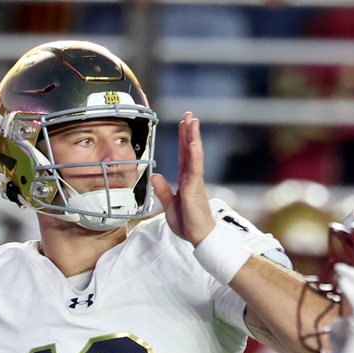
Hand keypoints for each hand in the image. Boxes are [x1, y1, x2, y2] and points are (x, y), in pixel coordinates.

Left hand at [151, 112, 215, 246]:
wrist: (198, 236)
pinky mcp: (195, 189)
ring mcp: (194, 182)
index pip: (184, 156)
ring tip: (193, 121)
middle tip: (189, 115)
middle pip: (190, 151)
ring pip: (194, 155)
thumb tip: (155, 175)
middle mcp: (192, 178)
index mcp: (186, 181)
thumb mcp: (169, 205)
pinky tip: (194, 144)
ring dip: (193, 137)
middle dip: (189, 132)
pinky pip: (195, 170)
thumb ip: (163, 190)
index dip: (183, 140)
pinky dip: (195, 156)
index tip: (183, 125)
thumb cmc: (188, 223)